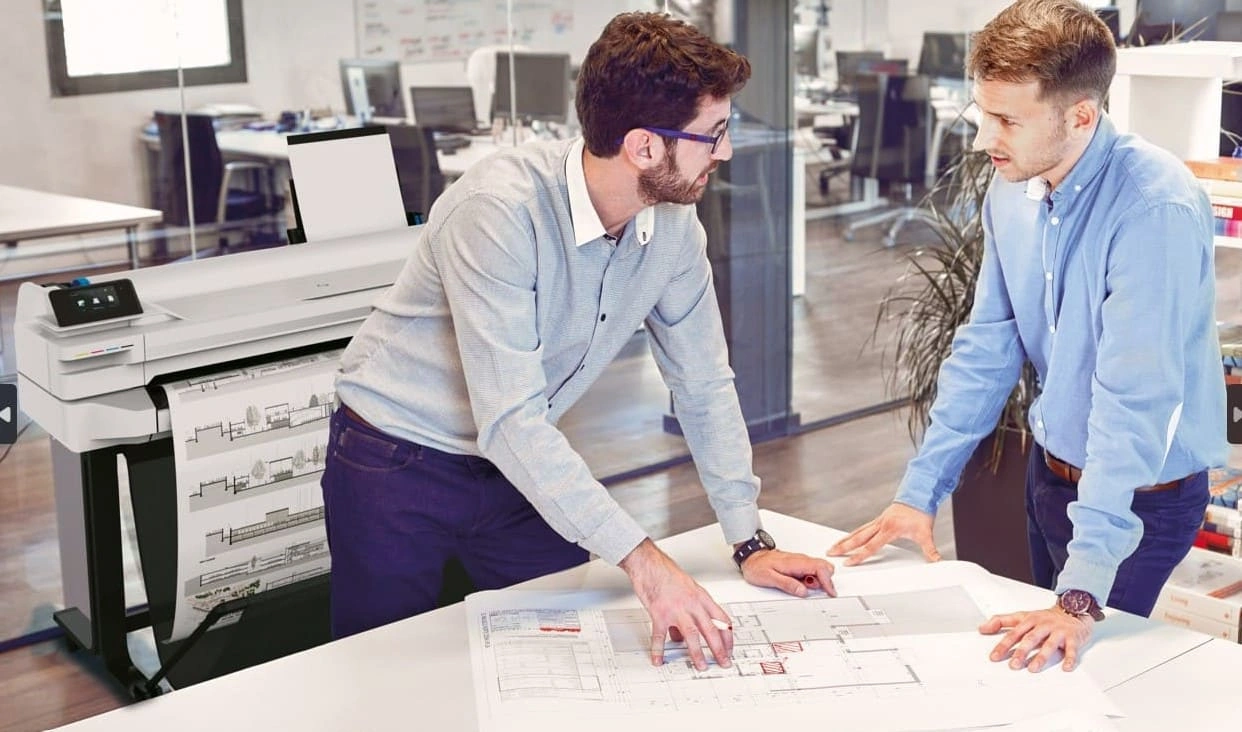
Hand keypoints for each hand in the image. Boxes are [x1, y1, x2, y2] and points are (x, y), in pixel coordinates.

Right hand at [619, 539, 733, 671]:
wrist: (649, 563)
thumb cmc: (666, 573)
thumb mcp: (686, 589)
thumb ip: (689, 611)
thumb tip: (682, 635)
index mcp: (701, 597)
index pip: (722, 619)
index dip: (728, 636)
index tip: (729, 648)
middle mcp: (692, 604)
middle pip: (711, 630)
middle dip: (719, 650)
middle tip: (724, 662)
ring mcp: (676, 609)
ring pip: (692, 635)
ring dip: (697, 653)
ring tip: (700, 665)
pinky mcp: (660, 613)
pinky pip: (660, 636)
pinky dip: (659, 650)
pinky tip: (658, 659)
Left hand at [739, 549, 836, 597]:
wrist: (751, 557)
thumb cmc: (757, 566)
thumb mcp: (769, 578)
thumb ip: (787, 584)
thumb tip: (803, 591)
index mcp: (795, 562)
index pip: (820, 568)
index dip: (828, 582)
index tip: (830, 592)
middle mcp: (800, 560)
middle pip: (824, 567)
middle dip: (825, 581)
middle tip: (813, 589)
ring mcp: (800, 561)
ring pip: (819, 569)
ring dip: (817, 581)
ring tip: (801, 586)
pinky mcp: (798, 565)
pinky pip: (811, 571)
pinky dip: (812, 579)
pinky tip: (800, 584)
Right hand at [826, 502, 939, 565]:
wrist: (920, 494)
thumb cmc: (921, 512)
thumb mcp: (925, 533)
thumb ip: (930, 549)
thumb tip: (936, 561)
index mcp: (889, 528)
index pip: (871, 546)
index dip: (859, 556)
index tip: (848, 562)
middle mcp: (881, 524)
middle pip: (858, 537)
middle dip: (843, 546)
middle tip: (830, 552)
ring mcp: (878, 521)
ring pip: (858, 531)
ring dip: (845, 539)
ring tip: (834, 546)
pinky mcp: (879, 519)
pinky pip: (862, 528)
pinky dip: (853, 534)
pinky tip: (849, 538)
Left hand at [979, 605, 1094, 671]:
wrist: (1072, 610)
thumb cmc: (1045, 617)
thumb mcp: (1021, 616)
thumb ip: (1001, 621)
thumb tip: (982, 628)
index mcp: (1029, 620)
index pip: (1013, 633)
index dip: (1003, 645)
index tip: (994, 656)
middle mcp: (1042, 625)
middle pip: (1030, 639)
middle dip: (1021, 652)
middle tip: (1013, 665)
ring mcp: (1058, 631)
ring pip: (1049, 644)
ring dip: (1041, 657)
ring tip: (1033, 668)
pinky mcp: (1072, 638)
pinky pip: (1071, 649)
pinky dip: (1070, 658)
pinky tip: (1066, 667)